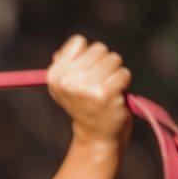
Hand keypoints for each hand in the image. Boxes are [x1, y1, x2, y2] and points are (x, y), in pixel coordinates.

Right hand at [46, 34, 132, 150]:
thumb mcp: (67, 84)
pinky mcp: (105, 94)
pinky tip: (115, 96)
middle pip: (99, 49)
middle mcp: (67, 81)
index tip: (84, 73)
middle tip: (99, 84)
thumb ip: (68, 62)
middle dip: (104, 63)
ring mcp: (85, 88)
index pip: (79, 42)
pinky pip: (123, 73)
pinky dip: (123, 83)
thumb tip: (77, 43)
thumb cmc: (85, 105)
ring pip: (113, 59)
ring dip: (114, 73)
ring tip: (107, 90)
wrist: (96, 136)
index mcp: (54, 76)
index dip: (87, 55)